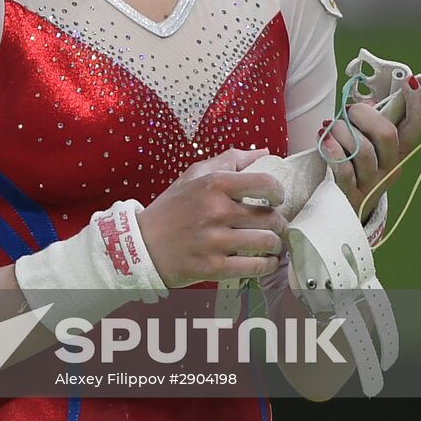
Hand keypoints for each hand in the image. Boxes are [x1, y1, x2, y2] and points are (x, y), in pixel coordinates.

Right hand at [136, 147, 286, 288]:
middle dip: (277, 223)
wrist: (142, 245)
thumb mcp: (193, 176)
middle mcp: (215, 211)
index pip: (264, 183)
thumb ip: (229, 160)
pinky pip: (255, 267)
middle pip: (270, 217)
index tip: (276, 198)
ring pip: (267, 242)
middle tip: (274, 225)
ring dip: (275, 244)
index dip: (278, 191)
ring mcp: (215, 241)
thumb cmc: (171, 208)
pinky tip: (266, 261)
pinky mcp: (213, 267)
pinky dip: (267, 265)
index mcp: (213, 184)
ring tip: (271, 244)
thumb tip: (264, 154)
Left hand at [318, 74, 420, 221]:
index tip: (411, 80)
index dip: (417, 102)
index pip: (416, 124)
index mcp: (399, 149)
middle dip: (364, 116)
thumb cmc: (354, 165)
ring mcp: (373, 182)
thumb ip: (370, 122)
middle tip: (348, 112)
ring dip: (342, 132)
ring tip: (329, 128)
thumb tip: (366, 103)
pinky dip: (332, 151)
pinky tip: (323, 140)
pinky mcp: (352, 193)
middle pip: (387, 134)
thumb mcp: (368, 143)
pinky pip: (344, 170)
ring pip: (363, 150)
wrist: (345, 208)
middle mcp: (391, 166)